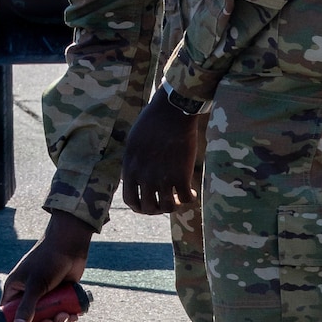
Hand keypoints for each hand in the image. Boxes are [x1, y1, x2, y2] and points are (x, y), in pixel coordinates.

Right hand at [2, 211, 91, 321]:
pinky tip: (74, 315)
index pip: (6, 314)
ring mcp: (44, 297)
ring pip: (47, 320)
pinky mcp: (59, 297)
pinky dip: (67, 319)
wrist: (70, 245)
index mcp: (15, 289)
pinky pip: (60, 316)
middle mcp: (27, 294)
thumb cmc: (48, 259)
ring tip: (66, 315)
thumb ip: (27, 308)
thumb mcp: (36, 285)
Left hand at [122, 88, 200, 213]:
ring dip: (173, 205)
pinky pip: (186, 199)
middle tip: (165, 201)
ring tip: (178, 197)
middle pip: (148, 208)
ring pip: (168, 207)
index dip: (139, 206)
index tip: (148, 203)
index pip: (130, 200)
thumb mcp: (133, 143)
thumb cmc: (152, 122)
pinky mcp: (181, 175)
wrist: (171, 112)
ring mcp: (163, 177)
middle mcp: (144, 176)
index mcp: (130, 168)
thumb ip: (133, 163)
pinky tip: (191, 190)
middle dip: (157, 209)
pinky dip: (190, 198)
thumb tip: (135, 177)